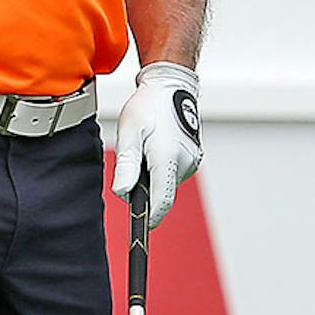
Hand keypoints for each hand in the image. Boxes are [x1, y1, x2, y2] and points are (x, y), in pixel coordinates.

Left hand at [111, 62, 201, 227]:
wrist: (170, 86)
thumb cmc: (147, 107)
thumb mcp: (129, 132)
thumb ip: (127, 164)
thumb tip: (123, 194)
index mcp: (167, 159)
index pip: (161, 202)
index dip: (149, 218)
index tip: (139, 228)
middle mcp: (185, 163)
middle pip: (161, 194)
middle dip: (144, 189)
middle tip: (132, 159)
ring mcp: (191, 161)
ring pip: (165, 183)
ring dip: (151, 176)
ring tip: (144, 147)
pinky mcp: (192, 159)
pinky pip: (171, 173)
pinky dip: (160, 167)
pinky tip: (154, 146)